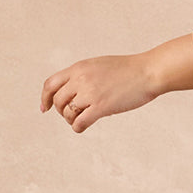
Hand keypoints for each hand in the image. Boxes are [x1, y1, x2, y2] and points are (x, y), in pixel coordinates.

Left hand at [41, 53, 157, 133]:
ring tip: (81, 120)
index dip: (44, 98)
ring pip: (67, 113)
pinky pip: (80, 122)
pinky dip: (78, 127)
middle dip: (61, 111)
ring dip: (71, 119)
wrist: (148, 72)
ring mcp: (90, 93)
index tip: (45, 109)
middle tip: (71, 115)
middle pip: (58, 101)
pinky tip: (83, 126)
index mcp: (79, 68)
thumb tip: (74, 92)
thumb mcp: (100, 66)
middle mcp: (81, 79)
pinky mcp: (101, 106)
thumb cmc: (129, 70)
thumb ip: (84, 75)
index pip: (50, 84)